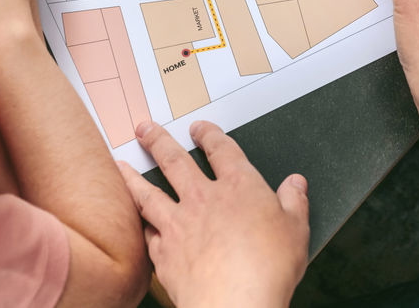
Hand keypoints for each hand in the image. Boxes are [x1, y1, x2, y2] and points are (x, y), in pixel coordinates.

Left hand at [118, 121, 308, 307]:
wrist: (234, 303)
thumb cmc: (268, 269)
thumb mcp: (296, 230)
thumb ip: (294, 202)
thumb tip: (296, 184)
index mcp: (239, 187)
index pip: (221, 149)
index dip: (209, 134)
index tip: (199, 128)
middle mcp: (204, 198)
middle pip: (174, 160)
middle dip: (158, 140)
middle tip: (145, 128)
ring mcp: (179, 224)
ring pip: (148, 192)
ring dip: (133, 176)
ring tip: (121, 164)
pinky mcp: (164, 252)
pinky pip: (147, 231)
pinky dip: (141, 222)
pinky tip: (137, 219)